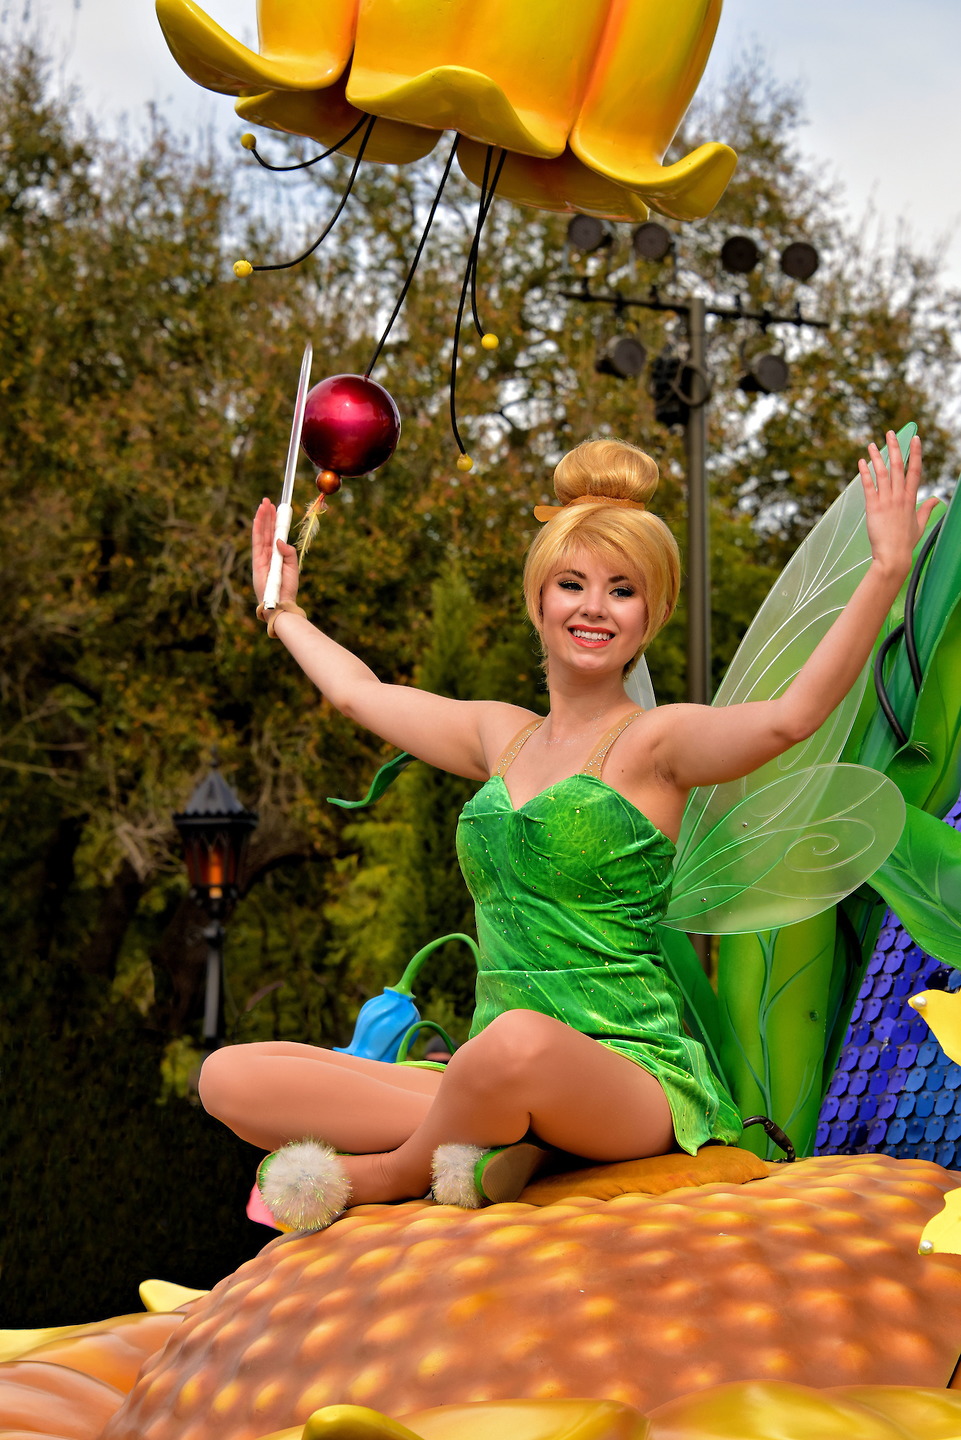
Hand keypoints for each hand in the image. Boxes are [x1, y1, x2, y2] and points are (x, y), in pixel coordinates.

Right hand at [252, 498, 299, 606]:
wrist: (281, 602)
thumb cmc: (288, 588)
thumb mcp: (292, 567)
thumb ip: (288, 552)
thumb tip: (280, 540)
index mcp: (277, 555)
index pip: (275, 535)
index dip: (274, 522)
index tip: (276, 508)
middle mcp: (268, 554)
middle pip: (267, 531)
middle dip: (267, 516)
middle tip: (267, 501)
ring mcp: (261, 557)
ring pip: (262, 533)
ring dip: (262, 518)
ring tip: (263, 504)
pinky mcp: (257, 561)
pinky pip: (257, 542)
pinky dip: (257, 529)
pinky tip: (258, 518)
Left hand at [859, 433, 939, 579]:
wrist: (893, 556)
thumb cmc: (906, 542)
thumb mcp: (920, 524)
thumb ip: (927, 509)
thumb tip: (936, 499)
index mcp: (911, 499)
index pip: (915, 470)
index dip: (915, 453)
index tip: (915, 439)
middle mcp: (899, 496)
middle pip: (897, 466)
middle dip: (894, 447)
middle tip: (889, 433)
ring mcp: (886, 501)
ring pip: (882, 473)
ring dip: (876, 456)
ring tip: (870, 444)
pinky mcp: (874, 507)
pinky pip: (869, 486)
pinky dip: (865, 473)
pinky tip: (861, 462)